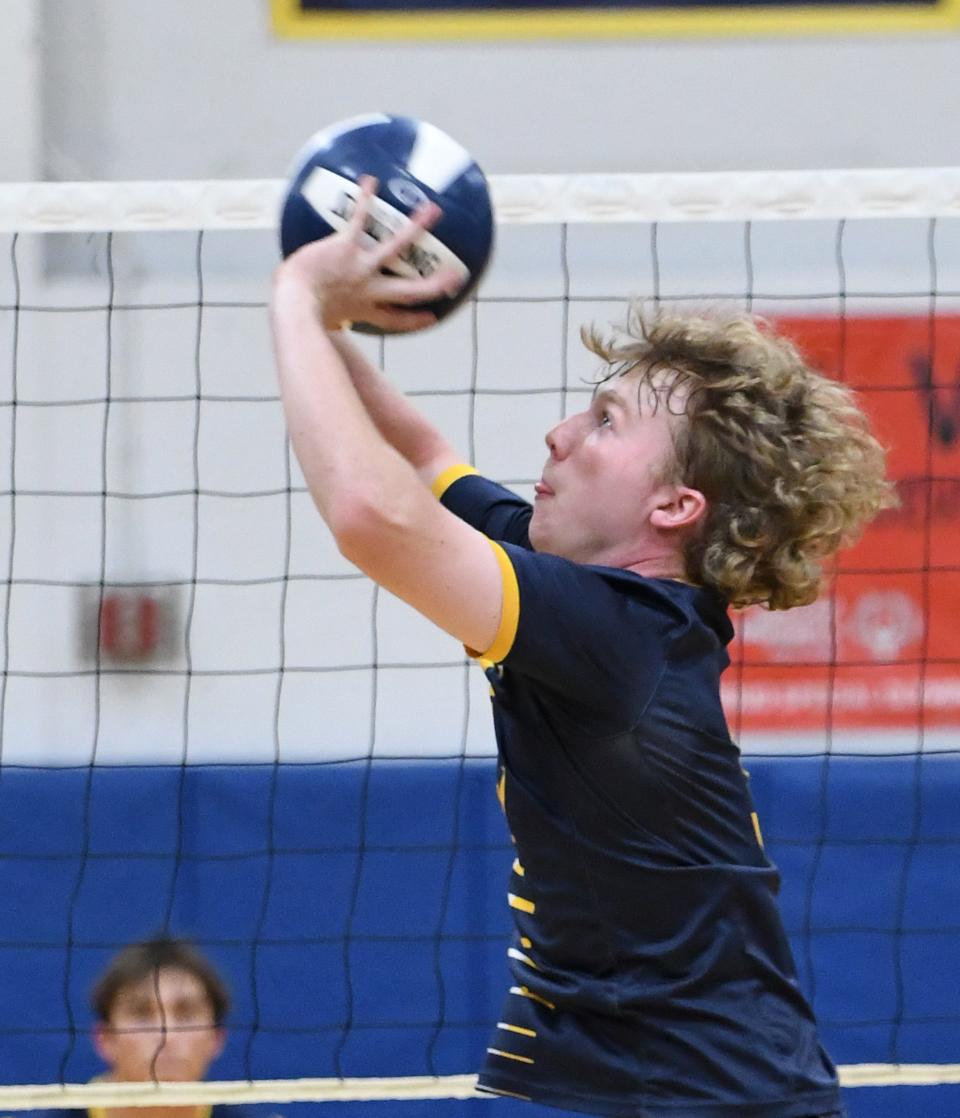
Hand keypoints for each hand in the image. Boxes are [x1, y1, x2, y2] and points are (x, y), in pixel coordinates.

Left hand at [276, 176, 463, 332]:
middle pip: (412, 290)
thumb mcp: (320, 320)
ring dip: (417, 227)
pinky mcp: (347, 247)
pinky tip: (371, 180)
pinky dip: (366, 199)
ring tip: (433, 210)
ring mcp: (362, 267)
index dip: (416, 320)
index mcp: (364, 310)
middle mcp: (370, 290)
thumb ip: (329, 316)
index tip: (431, 317)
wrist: (295, 301)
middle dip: (437, 284)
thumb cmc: (298, 312)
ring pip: (397, 247)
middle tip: (456, 276)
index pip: (396, 320)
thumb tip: (323, 319)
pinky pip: (360, 219)